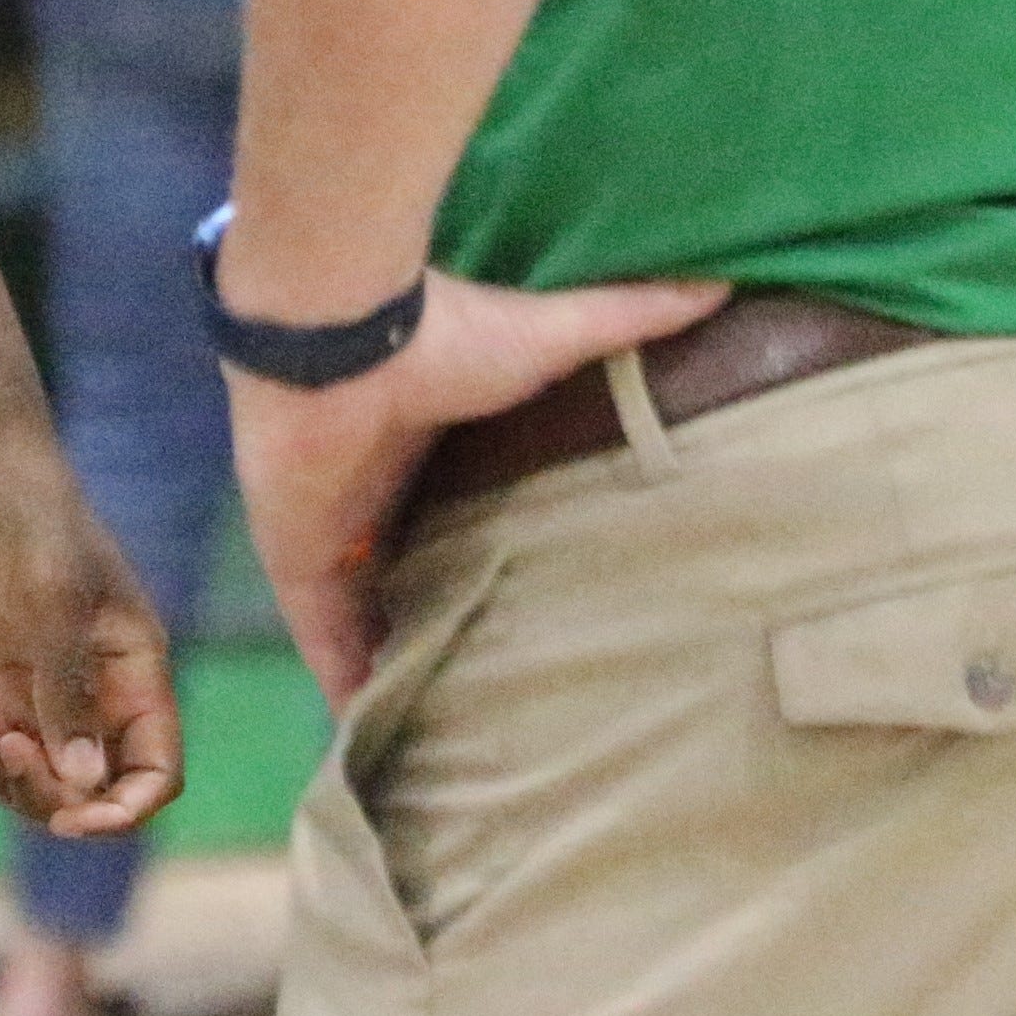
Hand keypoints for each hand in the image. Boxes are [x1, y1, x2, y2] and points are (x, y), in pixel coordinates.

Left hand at [0, 429, 180, 840]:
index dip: (123, 809)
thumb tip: (82, 785)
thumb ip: (68, 692)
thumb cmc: (28, 513)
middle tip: (2, 746)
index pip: (155, 771)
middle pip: (90, 790)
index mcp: (136, 670)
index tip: (70, 817)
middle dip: (45, 792)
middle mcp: (98, 688)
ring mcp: (45, 685)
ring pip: (35, 776)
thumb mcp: (53, 597)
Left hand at [229, 269, 728, 702]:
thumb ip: (625, 317)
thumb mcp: (554, 337)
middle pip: (410, 569)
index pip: (457, 510)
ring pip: (364, 616)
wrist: (341, 337)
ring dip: (393, 660)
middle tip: (493, 681)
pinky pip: (320, 639)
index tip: (530, 602)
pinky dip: (342, 683)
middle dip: (439, 616)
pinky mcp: (298, 563)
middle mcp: (379, 491)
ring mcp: (334, 532)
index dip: (485, 554)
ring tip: (440, 728)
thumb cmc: (445, 336)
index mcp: (429, 444)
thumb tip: (716, 283)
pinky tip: (374, 732)